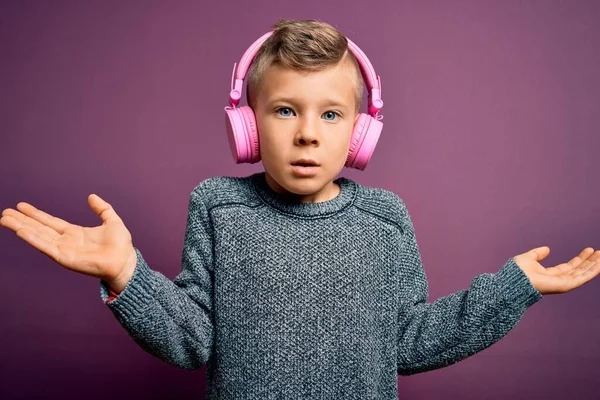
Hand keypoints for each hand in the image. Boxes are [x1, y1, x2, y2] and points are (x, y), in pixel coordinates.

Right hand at [0, 194, 136, 290]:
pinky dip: (32, 238)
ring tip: (5, 219)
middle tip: (5, 212)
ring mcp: (63, 250)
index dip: (36, 214)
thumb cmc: (121, 245)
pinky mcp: (64, 258)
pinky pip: (45, 246)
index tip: (21, 206)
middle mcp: (66, 241)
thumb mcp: (111, 220)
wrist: (125, 260)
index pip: (50, 222)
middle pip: (39, 228)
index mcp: (75, 233)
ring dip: (21, 228)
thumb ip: (102, 208)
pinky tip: (20, 230)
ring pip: (37, 236)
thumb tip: (91, 196)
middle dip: (22, 220)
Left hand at [512, 246, 598, 294]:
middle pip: (578, 270)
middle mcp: (557, 280)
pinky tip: (599, 264)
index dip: (580, 259)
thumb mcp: (528, 258)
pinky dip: (592, 271)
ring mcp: (562, 284)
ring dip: (594, 265)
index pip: (569, 266)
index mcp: (549, 274)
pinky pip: (582, 278)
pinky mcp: (565, 286)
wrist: (514, 280)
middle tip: (599, 252)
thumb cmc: (516, 272)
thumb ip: (538, 254)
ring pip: (583, 274)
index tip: (589, 250)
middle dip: (589, 261)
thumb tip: (547, 249)